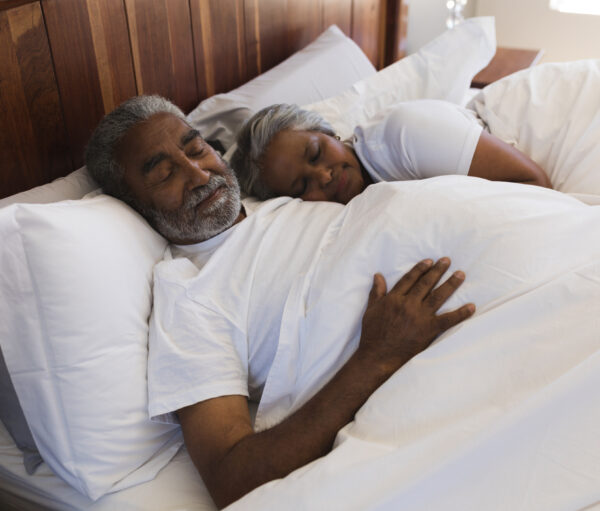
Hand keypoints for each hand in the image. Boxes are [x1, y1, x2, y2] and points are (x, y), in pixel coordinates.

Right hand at [358, 258, 474, 372]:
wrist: (378, 354)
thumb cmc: (373, 333)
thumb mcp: (371, 309)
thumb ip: (376, 291)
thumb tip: (378, 275)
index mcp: (394, 298)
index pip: (409, 279)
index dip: (420, 269)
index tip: (429, 261)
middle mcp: (408, 304)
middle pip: (425, 284)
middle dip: (437, 271)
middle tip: (447, 261)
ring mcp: (419, 316)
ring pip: (438, 296)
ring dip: (451, 284)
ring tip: (460, 274)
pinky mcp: (429, 329)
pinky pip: (448, 320)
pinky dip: (461, 313)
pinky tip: (471, 307)